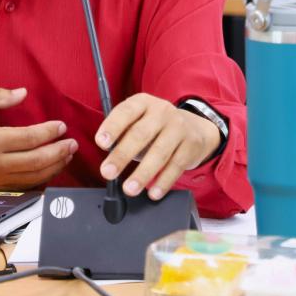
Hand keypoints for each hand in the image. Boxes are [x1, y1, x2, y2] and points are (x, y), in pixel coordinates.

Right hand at [0, 87, 77, 189]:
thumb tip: (21, 93)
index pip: (28, 138)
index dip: (48, 132)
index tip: (61, 126)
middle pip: (36, 161)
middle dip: (58, 152)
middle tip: (72, 143)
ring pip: (32, 178)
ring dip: (54, 167)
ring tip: (66, 155)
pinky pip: (23, 187)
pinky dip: (40, 180)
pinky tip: (50, 170)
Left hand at [96, 93, 220, 200]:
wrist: (194, 128)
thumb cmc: (156, 129)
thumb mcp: (139, 122)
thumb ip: (124, 134)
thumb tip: (109, 160)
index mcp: (143, 103)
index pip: (125, 111)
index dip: (112, 127)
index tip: (101, 143)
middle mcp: (162, 111)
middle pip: (140, 134)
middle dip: (122, 155)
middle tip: (107, 173)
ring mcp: (178, 127)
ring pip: (159, 153)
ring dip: (142, 173)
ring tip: (129, 189)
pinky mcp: (191, 145)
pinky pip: (176, 166)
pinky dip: (163, 182)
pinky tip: (153, 193)